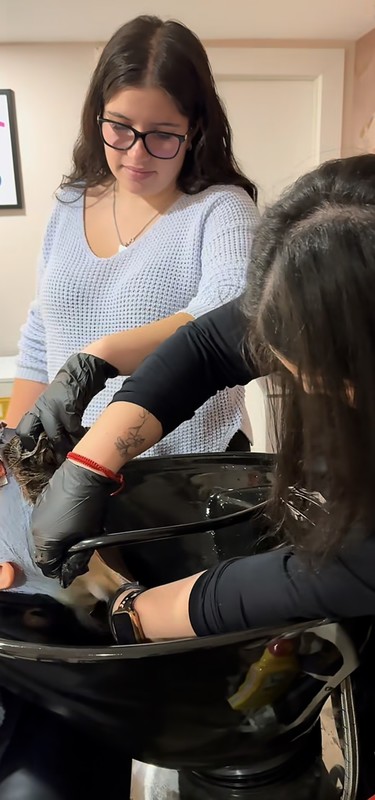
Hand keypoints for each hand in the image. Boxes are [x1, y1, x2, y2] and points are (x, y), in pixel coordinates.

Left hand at [16, 354, 117, 462]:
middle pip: (38, 436)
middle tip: (61, 457)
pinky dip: (78, 435)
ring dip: (67, 445)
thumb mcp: (53, 406)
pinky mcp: (68, 406)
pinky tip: (82, 435)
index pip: (24, 432)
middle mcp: (41, 409)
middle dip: (52, 449)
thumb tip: (53, 444)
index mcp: (36, 410)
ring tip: (73, 450)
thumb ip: (50, 422)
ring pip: (57, 436)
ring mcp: (54, 408)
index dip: (31, 445)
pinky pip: (72, 428)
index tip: (43, 454)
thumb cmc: (68, 392)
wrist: (81, 371)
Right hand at [31, 459, 117, 586]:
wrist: (85, 473)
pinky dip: (56, 527)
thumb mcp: (87, 536)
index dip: (62, 571)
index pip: (48, 567)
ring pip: (45, 536)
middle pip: (45, 552)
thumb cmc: (88, 508)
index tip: (77, 568)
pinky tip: (70, 522)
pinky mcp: (41, 502)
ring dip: (58, 541)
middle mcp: (35, 529)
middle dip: (61, 556)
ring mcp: (36, 514)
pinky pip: (46, 523)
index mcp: (44, 541)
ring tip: (75, 537)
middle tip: (79, 554)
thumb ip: (77, 558)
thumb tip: (72, 572)